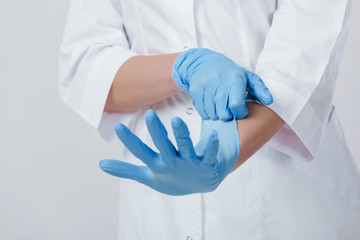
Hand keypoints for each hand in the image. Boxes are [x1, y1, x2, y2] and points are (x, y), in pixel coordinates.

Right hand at [99, 110, 239, 195]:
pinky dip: (212, 146)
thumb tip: (101, 165)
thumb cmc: (172, 177)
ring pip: (186, 148)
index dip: (130, 141)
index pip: (141, 152)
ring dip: (182, 135)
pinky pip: (209, 154)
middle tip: (151, 114)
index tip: (118, 126)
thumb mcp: (148, 175)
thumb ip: (126, 170)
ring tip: (177, 120)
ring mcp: (190, 164)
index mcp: (158, 165)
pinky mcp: (207, 164)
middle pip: (163, 147)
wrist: (199, 185)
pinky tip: (214, 134)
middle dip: (157, 132)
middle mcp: (173, 164)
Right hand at [172, 48, 272, 119]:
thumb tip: (270, 101)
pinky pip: (202, 111)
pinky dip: (207, 113)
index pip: (236, 105)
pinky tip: (211, 107)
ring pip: (212, 113)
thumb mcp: (248, 78)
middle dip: (228, 116)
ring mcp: (205, 85)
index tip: (241, 111)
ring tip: (220, 109)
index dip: (240, 113)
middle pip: (223, 112)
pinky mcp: (196, 90)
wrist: (204, 63)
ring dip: (217, 116)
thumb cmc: (230, 73)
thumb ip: (260, 90)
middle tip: (229, 112)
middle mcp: (219, 81)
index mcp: (235, 79)